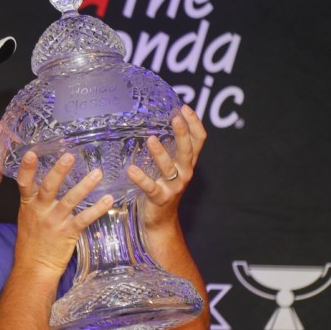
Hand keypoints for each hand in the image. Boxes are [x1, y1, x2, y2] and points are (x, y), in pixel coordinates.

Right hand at [14, 151, 113, 277]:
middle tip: (70, 157)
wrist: (34, 268)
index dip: (27, 168)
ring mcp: (55, 222)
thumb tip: (46, 179)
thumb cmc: (31, 242)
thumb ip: (35, 200)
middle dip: (59, 171)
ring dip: (85, 186)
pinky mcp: (68, 233)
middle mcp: (40, 211)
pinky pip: (84, 218)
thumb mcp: (28, 217)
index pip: (24, 183)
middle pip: (49, 187)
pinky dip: (97, 209)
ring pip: (70, 200)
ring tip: (97, 173)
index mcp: (28, 205)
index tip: (32, 153)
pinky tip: (108, 200)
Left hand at [126, 104, 206, 230]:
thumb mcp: (171, 167)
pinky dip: (141, 178)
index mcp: (188, 163)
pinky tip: (131, 169)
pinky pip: (150, 187)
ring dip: (160, 153)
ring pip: (169, 167)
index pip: (199, 140)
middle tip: (175, 118)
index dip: (194, 123)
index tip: (184, 107)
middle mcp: (185, 173)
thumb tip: (158, 123)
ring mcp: (173, 186)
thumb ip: (170, 150)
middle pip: (188, 150)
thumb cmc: (163, 188)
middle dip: (182, 133)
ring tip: (150, 139)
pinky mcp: (160, 198)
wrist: (161, 221)